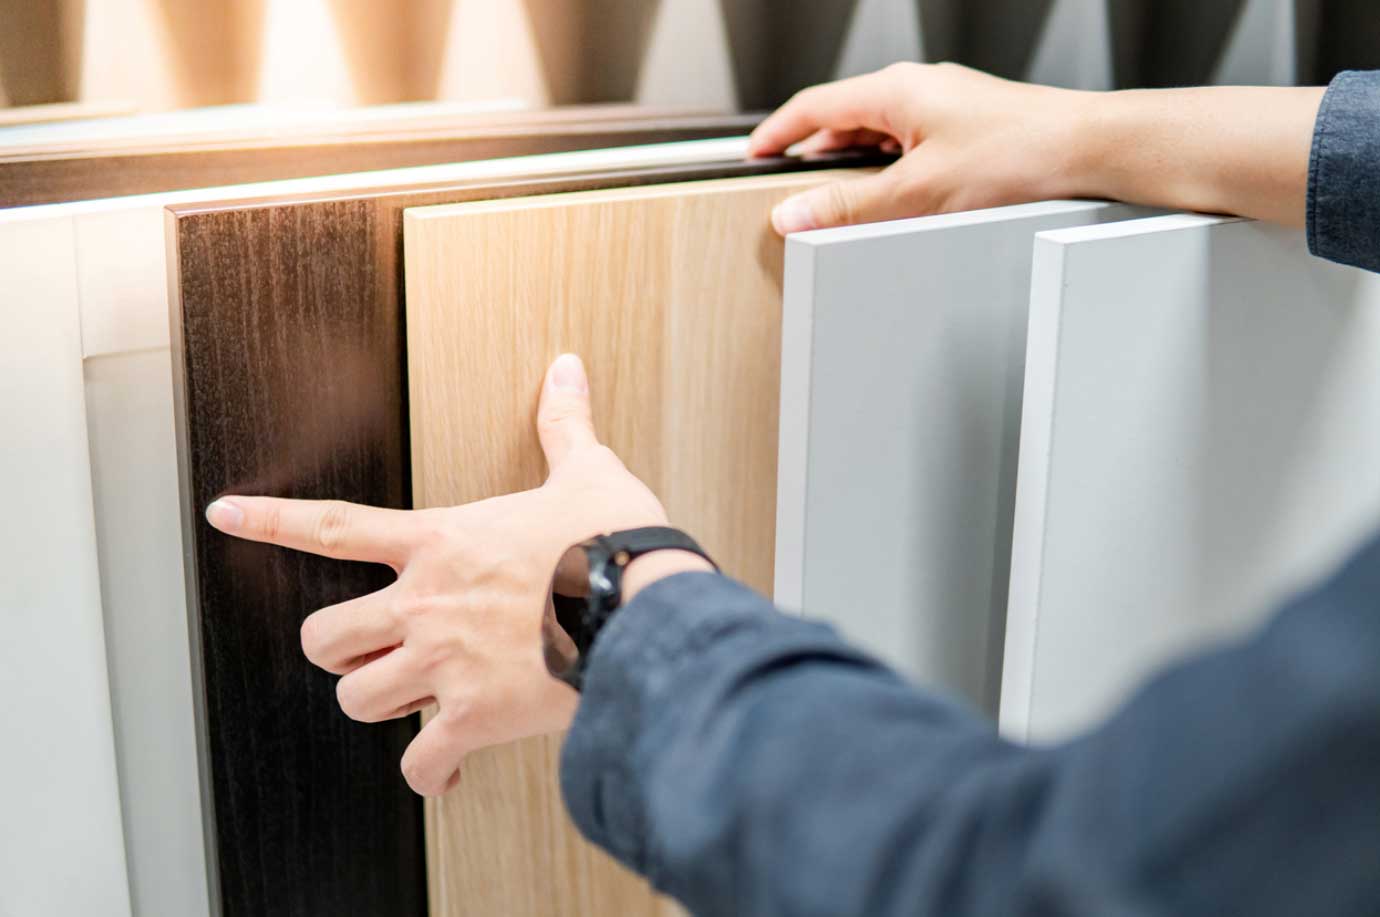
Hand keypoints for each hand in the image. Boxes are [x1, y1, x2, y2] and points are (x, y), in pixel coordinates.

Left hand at [204, 354, 688, 795]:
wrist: (644, 611)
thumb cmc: (616, 542)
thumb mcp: (588, 474)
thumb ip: (564, 424)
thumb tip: (568, 367)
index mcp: (441, 542)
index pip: (334, 527)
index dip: (270, 522)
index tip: (222, 516)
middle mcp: (425, 602)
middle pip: (323, 638)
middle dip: (338, 651)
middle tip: (371, 653)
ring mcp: (441, 662)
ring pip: (357, 701)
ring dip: (380, 706)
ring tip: (413, 705)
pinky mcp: (472, 716)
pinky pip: (419, 762)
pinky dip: (429, 772)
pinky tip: (446, 771)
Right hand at [751, 62, 1322, 233]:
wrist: (1089, 150)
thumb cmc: (1018, 158)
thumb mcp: (918, 193)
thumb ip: (850, 209)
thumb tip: (794, 216)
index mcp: (896, 91)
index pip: (814, 107)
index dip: (778, 134)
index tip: (754, 155)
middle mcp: (919, 90)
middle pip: (844, 118)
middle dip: (812, 152)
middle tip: (786, 185)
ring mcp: (945, 107)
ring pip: (877, 132)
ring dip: (850, 164)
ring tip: (833, 199)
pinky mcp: (968, 127)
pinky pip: (906, 143)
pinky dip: (884, 168)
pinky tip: (890, 198)